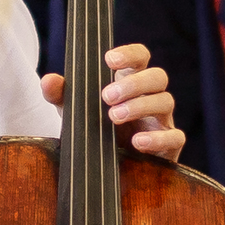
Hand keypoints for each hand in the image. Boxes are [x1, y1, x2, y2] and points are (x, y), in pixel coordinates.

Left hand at [43, 43, 181, 157]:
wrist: (103, 170)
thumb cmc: (93, 131)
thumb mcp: (73, 112)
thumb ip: (60, 96)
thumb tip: (49, 81)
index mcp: (130, 82)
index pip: (140, 58)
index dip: (130, 53)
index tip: (108, 59)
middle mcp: (150, 97)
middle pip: (157, 76)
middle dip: (133, 84)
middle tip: (106, 96)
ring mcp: (161, 121)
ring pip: (166, 101)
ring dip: (140, 106)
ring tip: (113, 117)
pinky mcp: (168, 146)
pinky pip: (175, 137)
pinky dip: (157, 138)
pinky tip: (137, 142)